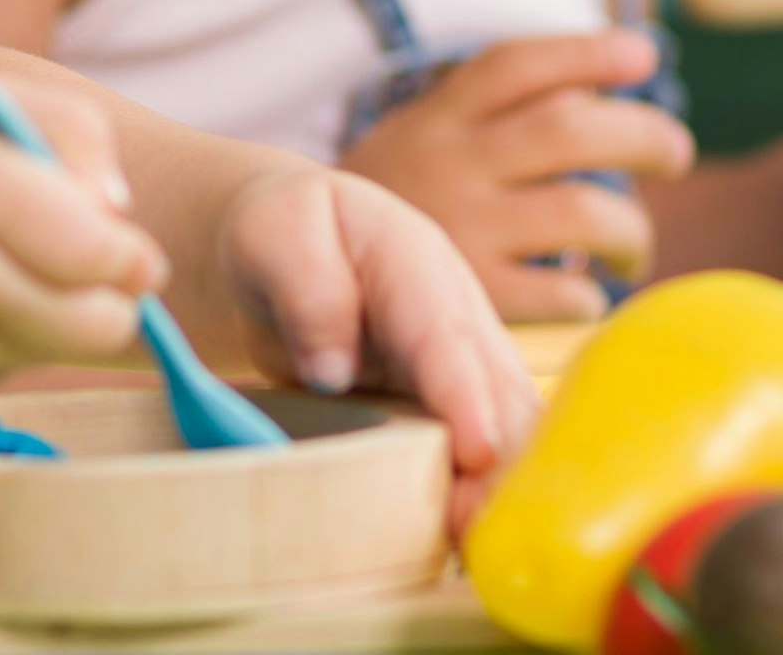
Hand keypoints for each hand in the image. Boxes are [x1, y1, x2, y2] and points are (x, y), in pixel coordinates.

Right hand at [0, 78, 164, 403]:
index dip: (130, 257)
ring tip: (7, 270)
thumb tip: (123, 219)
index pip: (90, 252)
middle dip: (117, 304)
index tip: (130, 247)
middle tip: (95, 273)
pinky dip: (10, 340)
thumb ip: (75, 133)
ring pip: (58, 352)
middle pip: (94, 327)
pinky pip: (11, 370)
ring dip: (61, 320)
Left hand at [218, 165, 539, 530]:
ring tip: (478, 548)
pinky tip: (472, 540)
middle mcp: (457, 315)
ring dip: (500, 486)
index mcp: (415, 262)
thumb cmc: (287, 235)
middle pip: (496, 390)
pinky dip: (486, 491)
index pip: (444, 334)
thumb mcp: (277, 235)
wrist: (297, 246)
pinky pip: (486, 446)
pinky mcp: (456, 402)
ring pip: (504, 425)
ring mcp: (465, 361)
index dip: (464, 394)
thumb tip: (332, 368)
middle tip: (480, 528)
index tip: (477, 451)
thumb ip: (307, 287)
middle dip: (500, 460)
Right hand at [334, 31, 697, 321]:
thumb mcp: (426, 136)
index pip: (519, 66)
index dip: (588, 53)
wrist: (304, 276)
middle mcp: (453, 165)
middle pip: (570, 131)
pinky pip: (562, 292)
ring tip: (632, 246)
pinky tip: (587, 296)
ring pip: (583, 211)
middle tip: (674, 155)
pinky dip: (590, 294)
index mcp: (440, 118)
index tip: (646, 56)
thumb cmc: (398, 201)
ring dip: (632, 229)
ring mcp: (463, 231)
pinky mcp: (471, 300)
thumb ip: (500, 112)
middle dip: (643, 137)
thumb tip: (602, 92)